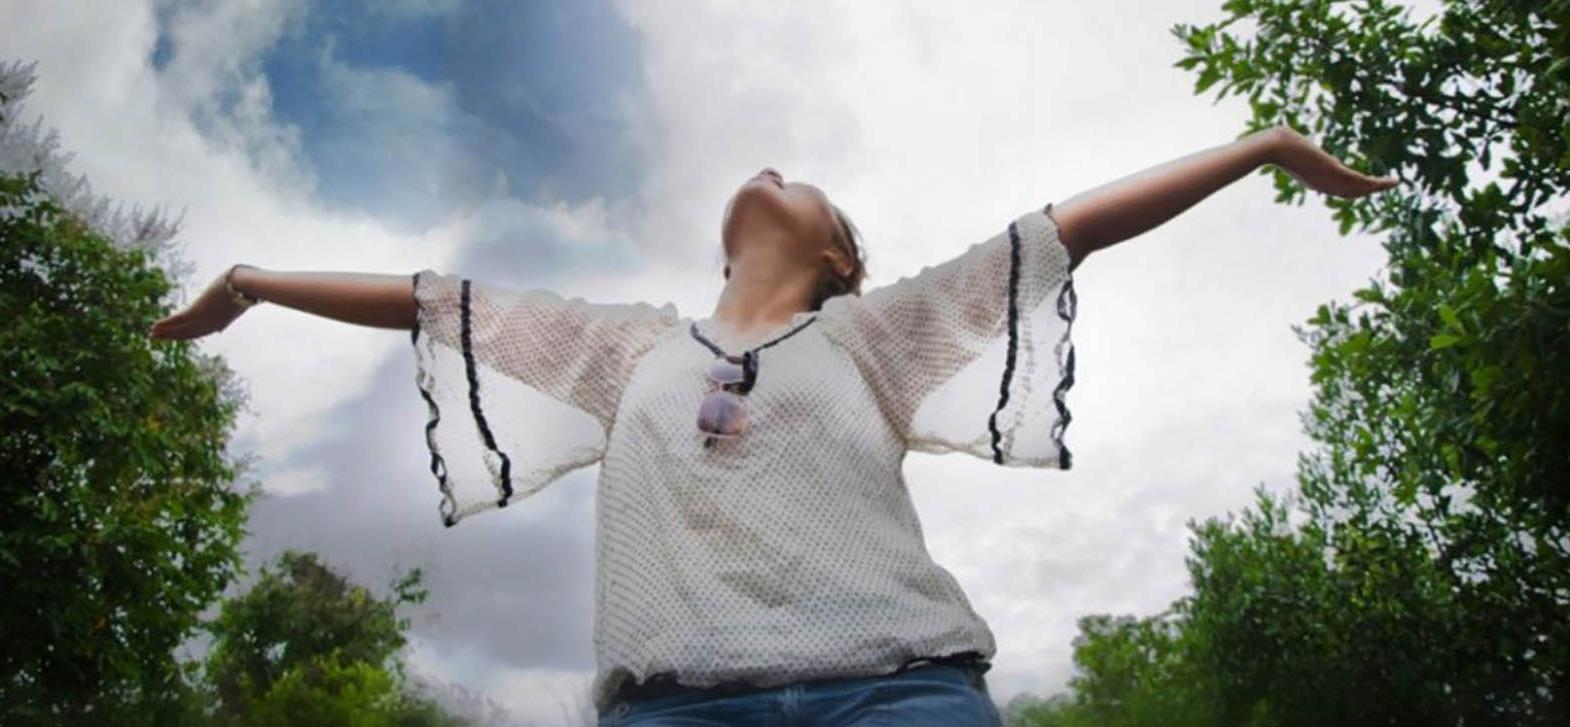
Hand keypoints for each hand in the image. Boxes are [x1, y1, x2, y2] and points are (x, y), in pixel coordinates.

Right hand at [147, 266, 254, 340]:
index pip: (200, 331)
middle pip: (188, 333)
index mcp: (221, 322)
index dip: (186, 334)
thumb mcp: (240, 298)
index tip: (175, 337)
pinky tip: (155, 326)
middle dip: (171, 336)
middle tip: (156, 338)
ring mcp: (205, 318)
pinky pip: (179, 319)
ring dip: (165, 332)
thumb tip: (245, 301)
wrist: (247, 285)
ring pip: (181, 328)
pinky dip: (166, 324)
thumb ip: (237, 303)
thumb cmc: (247, 288)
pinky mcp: (199, 310)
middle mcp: (212, 324)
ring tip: (151, 334)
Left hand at [1265, 125, 1399, 198]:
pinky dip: (1379, 184)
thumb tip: (1292, 139)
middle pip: (1351, 192)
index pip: (1338, 188)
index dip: (1352, 189)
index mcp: (1315, 180)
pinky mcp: (1336, 173)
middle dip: (1368, 190)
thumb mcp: (1291, 147)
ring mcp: (1330, 181)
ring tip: (1394, 183)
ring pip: (1360, 189)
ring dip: (1378, 187)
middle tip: (1384, 185)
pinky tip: (1392, 181)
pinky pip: (1363, 182)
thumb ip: (1295, 147)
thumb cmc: (1276, 145)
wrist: (1273, 147)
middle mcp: (1324, 184)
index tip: (1363, 187)